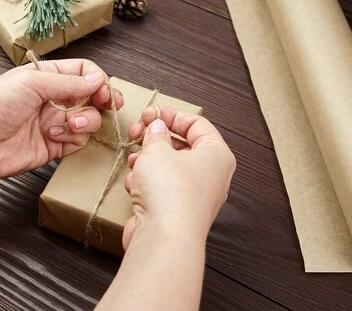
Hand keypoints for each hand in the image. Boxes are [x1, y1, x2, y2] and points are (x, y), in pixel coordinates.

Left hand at [0, 59, 122, 183]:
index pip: (83, 72)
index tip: (103, 89)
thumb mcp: (32, 82)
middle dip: (101, 101)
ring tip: (69, 123)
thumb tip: (98, 79)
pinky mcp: (53, 146)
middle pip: (92, 97)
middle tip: (106, 104)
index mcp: (47, 76)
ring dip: (85, 121)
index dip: (97, 80)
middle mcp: (54, 98)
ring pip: (89, 120)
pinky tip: (53, 135)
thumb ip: (69, 82)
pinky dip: (73, 137)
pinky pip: (78, 140)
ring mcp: (55, 122)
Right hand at [122, 107, 234, 249]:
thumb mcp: (157, 149)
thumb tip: (156, 127)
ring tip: (135, 160)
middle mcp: (211, 176)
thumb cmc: (170, 192)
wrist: (164, 237)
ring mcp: (194, 196)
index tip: (154, 114)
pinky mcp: (176, 212)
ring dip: (148, 162)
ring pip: (169, 168)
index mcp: (217, 155)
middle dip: (156, 139)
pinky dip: (146, 184)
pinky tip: (136, 185)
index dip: (173, 115)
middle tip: (137, 131)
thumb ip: (155, 133)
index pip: (198, 125)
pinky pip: (161, 189)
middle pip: (182, 146)